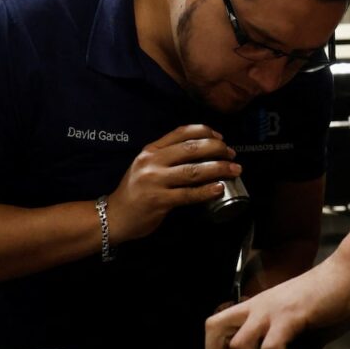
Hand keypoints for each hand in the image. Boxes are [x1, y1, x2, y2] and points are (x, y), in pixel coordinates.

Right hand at [103, 125, 238, 242]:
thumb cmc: (136, 191)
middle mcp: (152, 162)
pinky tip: (220, 188)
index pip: (182, 132)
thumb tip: (204, 153)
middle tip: (232, 155)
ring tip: (235, 170)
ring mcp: (155, 181)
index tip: (221, 138)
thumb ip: (168, 157)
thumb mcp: (146, 166)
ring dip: (219, 169)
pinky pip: (189, 194)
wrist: (114, 216)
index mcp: (151, 149)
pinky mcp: (159, 201)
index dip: (205, 132)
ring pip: (193, 171)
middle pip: (191, 148)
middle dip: (217, 149)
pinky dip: (207, 191)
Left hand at [204, 253, 349, 348]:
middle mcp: (258, 306)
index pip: (217, 324)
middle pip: (215, 329)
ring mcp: (271, 310)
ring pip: (239, 345)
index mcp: (257, 307)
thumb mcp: (305, 326)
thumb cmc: (330, 297)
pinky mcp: (290, 316)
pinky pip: (271, 348)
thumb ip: (296, 347)